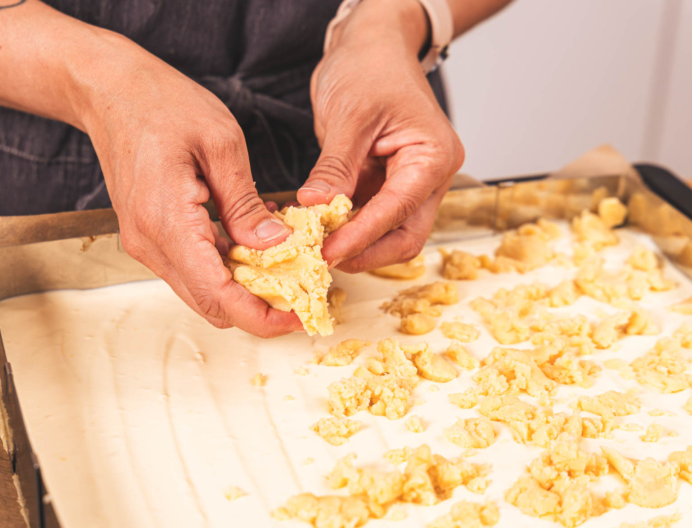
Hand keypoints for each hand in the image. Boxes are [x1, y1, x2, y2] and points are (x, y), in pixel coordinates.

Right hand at [75, 35, 302, 336]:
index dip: (260, 316)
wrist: (109, 92)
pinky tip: (253, 244)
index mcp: (167, 221)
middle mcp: (149, 243)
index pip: (217, 294)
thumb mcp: (221, 143)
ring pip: (201, 291)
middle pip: (209, 304)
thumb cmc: (162, 104)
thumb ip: (245, 202)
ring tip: (284, 265)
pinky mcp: (149, 236)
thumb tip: (276, 244)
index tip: (296, 317)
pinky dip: (225, 268)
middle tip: (300, 294)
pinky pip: (191, 268)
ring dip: (243, 289)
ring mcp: (145, 243)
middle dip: (257, 310)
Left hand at [299, 0, 463, 271]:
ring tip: (316, 247)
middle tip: (322, 259)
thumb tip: (316, 207)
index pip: (398, 210)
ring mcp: (409, 184)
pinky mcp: (385, 185)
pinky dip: (347, 228)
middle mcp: (430, 177)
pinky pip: (370, 217)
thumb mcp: (349, 115)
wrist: (372, 46)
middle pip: (405, 236)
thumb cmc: (371, 67)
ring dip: (355, 244)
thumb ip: (335, 166)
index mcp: (433, 157)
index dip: (362, 236)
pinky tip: (320, 230)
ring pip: (389, 233)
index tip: (327, 252)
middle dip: (365, 252)